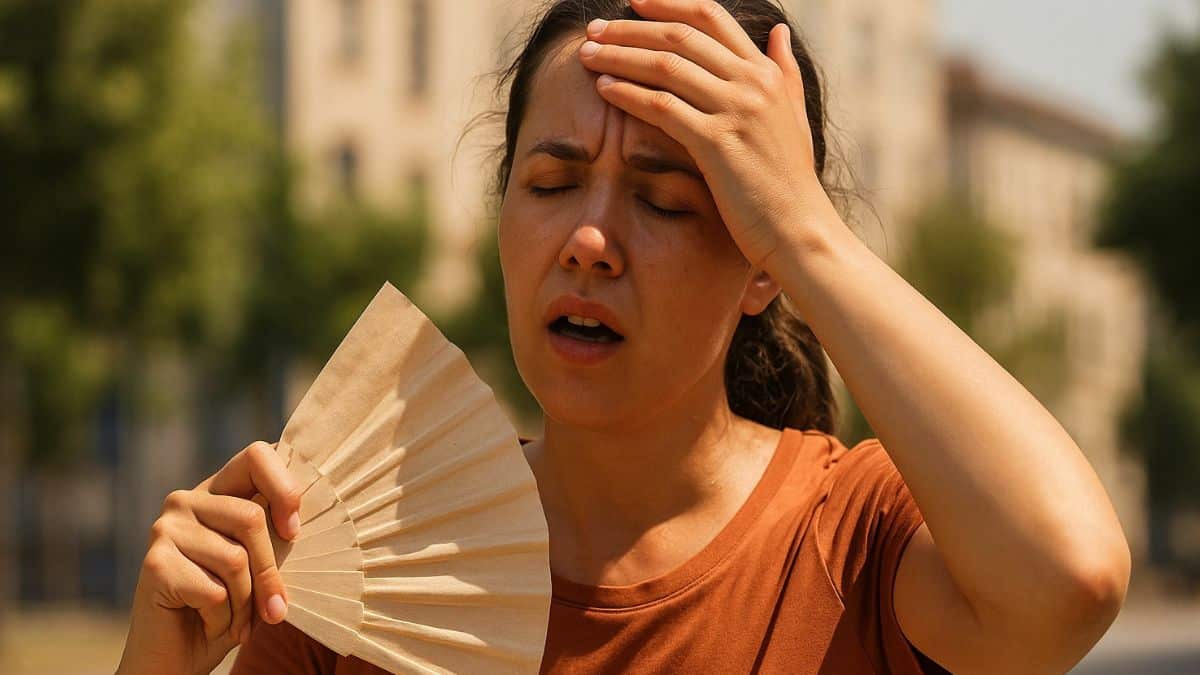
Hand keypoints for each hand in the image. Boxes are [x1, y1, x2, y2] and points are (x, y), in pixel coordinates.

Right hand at [117, 441, 302, 674]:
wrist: (175, 659)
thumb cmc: (228, 609)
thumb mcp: (259, 567)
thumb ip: (275, 536)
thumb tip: (301, 524)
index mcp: (217, 491)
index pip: (258, 455)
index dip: (284, 488)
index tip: (294, 531)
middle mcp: (186, 500)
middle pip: (252, 517)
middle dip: (269, 572)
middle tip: (273, 609)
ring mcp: (165, 529)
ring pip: (235, 558)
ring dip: (246, 603)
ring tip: (236, 620)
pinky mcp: (154, 563)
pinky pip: (214, 590)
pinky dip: (223, 617)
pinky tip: (209, 624)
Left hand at [577, 0, 833, 269]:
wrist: (799, 230)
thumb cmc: (789, 181)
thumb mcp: (793, 116)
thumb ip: (784, 71)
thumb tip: (778, 31)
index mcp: (766, 72)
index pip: (710, 17)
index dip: (667, 3)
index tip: (633, 1)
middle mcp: (752, 83)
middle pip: (679, 36)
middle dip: (630, 28)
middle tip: (594, 28)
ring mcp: (736, 111)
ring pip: (666, 66)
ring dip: (619, 55)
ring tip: (587, 55)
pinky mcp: (717, 143)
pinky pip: (662, 107)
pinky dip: (628, 93)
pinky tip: (603, 89)